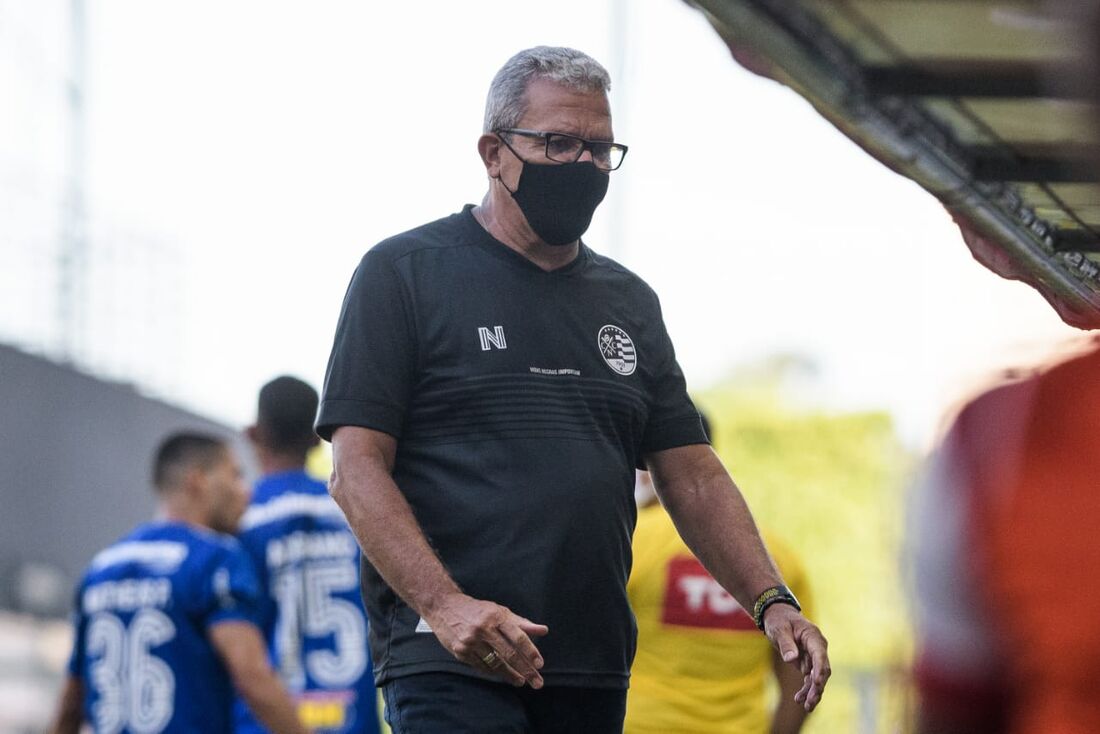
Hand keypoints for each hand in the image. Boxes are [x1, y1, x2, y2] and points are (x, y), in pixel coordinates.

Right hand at [426, 592, 548, 687]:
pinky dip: (493, 672)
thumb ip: (522, 623)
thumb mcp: (500, 611)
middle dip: (525, 670)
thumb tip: (543, 630)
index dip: (530, 652)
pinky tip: (502, 675)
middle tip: (536, 682)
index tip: (539, 665)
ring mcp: (470, 641)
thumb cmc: (477, 610)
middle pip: (509, 653)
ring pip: (495, 663)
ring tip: (521, 681)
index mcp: (496, 616)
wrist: (444, 607)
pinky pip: (481, 666)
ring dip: (510, 675)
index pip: (517, 637)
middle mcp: (483, 629)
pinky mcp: (460, 651)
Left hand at [764, 604, 829, 711]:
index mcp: (813, 636)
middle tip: (810, 702)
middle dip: (817, 687)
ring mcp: (814, 656)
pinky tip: (799, 700)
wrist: (778, 617)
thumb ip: (786, 643)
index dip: (820, 669)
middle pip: (822, 669)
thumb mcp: (778, 629)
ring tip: (806, 706)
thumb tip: (791, 659)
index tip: (817, 683)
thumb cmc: (779, 620)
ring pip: (817, 678)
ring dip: (813, 692)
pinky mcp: (808, 663)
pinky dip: (806, 689)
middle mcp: (817, 647)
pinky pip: (809, 679)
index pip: (820, 654)